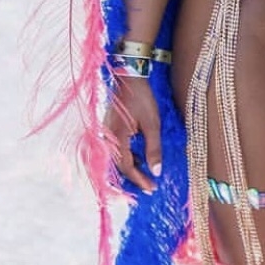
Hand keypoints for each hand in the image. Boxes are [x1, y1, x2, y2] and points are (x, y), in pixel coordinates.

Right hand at [104, 76, 162, 194]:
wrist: (129, 77)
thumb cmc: (141, 98)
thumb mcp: (152, 124)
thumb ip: (154, 149)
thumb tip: (157, 171)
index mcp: (117, 138)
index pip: (127, 167)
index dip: (140, 179)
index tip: (152, 187)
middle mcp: (108, 138)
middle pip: (120, 166)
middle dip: (135, 178)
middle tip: (150, 186)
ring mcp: (107, 133)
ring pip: (118, 159)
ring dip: (131, 168)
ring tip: (146, 175)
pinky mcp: (110, 129)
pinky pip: (117, 150)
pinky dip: (128, 157)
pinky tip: (139, 158)